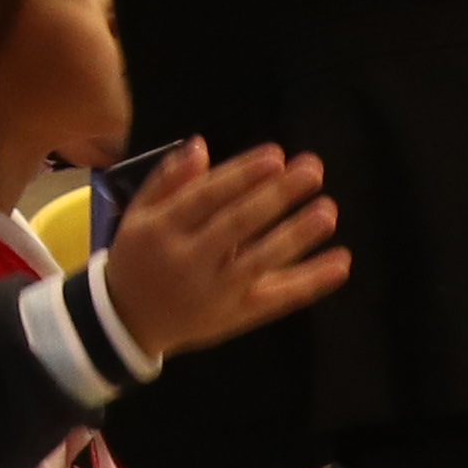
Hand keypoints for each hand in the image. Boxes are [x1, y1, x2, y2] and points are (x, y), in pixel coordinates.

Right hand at [89, 142, 344, 369]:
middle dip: (277, 196)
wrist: (128, 321)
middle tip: (313, 170)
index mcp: (162, 230)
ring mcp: (216, 292)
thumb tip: (201, 146)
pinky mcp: (237, 315)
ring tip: (328, 211)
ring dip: (297, 236)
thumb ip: (167, 179)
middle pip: (238, 225)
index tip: (275, 156)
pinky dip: (311, 281)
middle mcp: (189, 261)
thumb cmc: (139, 256)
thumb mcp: (139, 214)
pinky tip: (340, 262)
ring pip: (261, 261)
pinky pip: (279, 298)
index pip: (206, 198)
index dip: (241, 176)